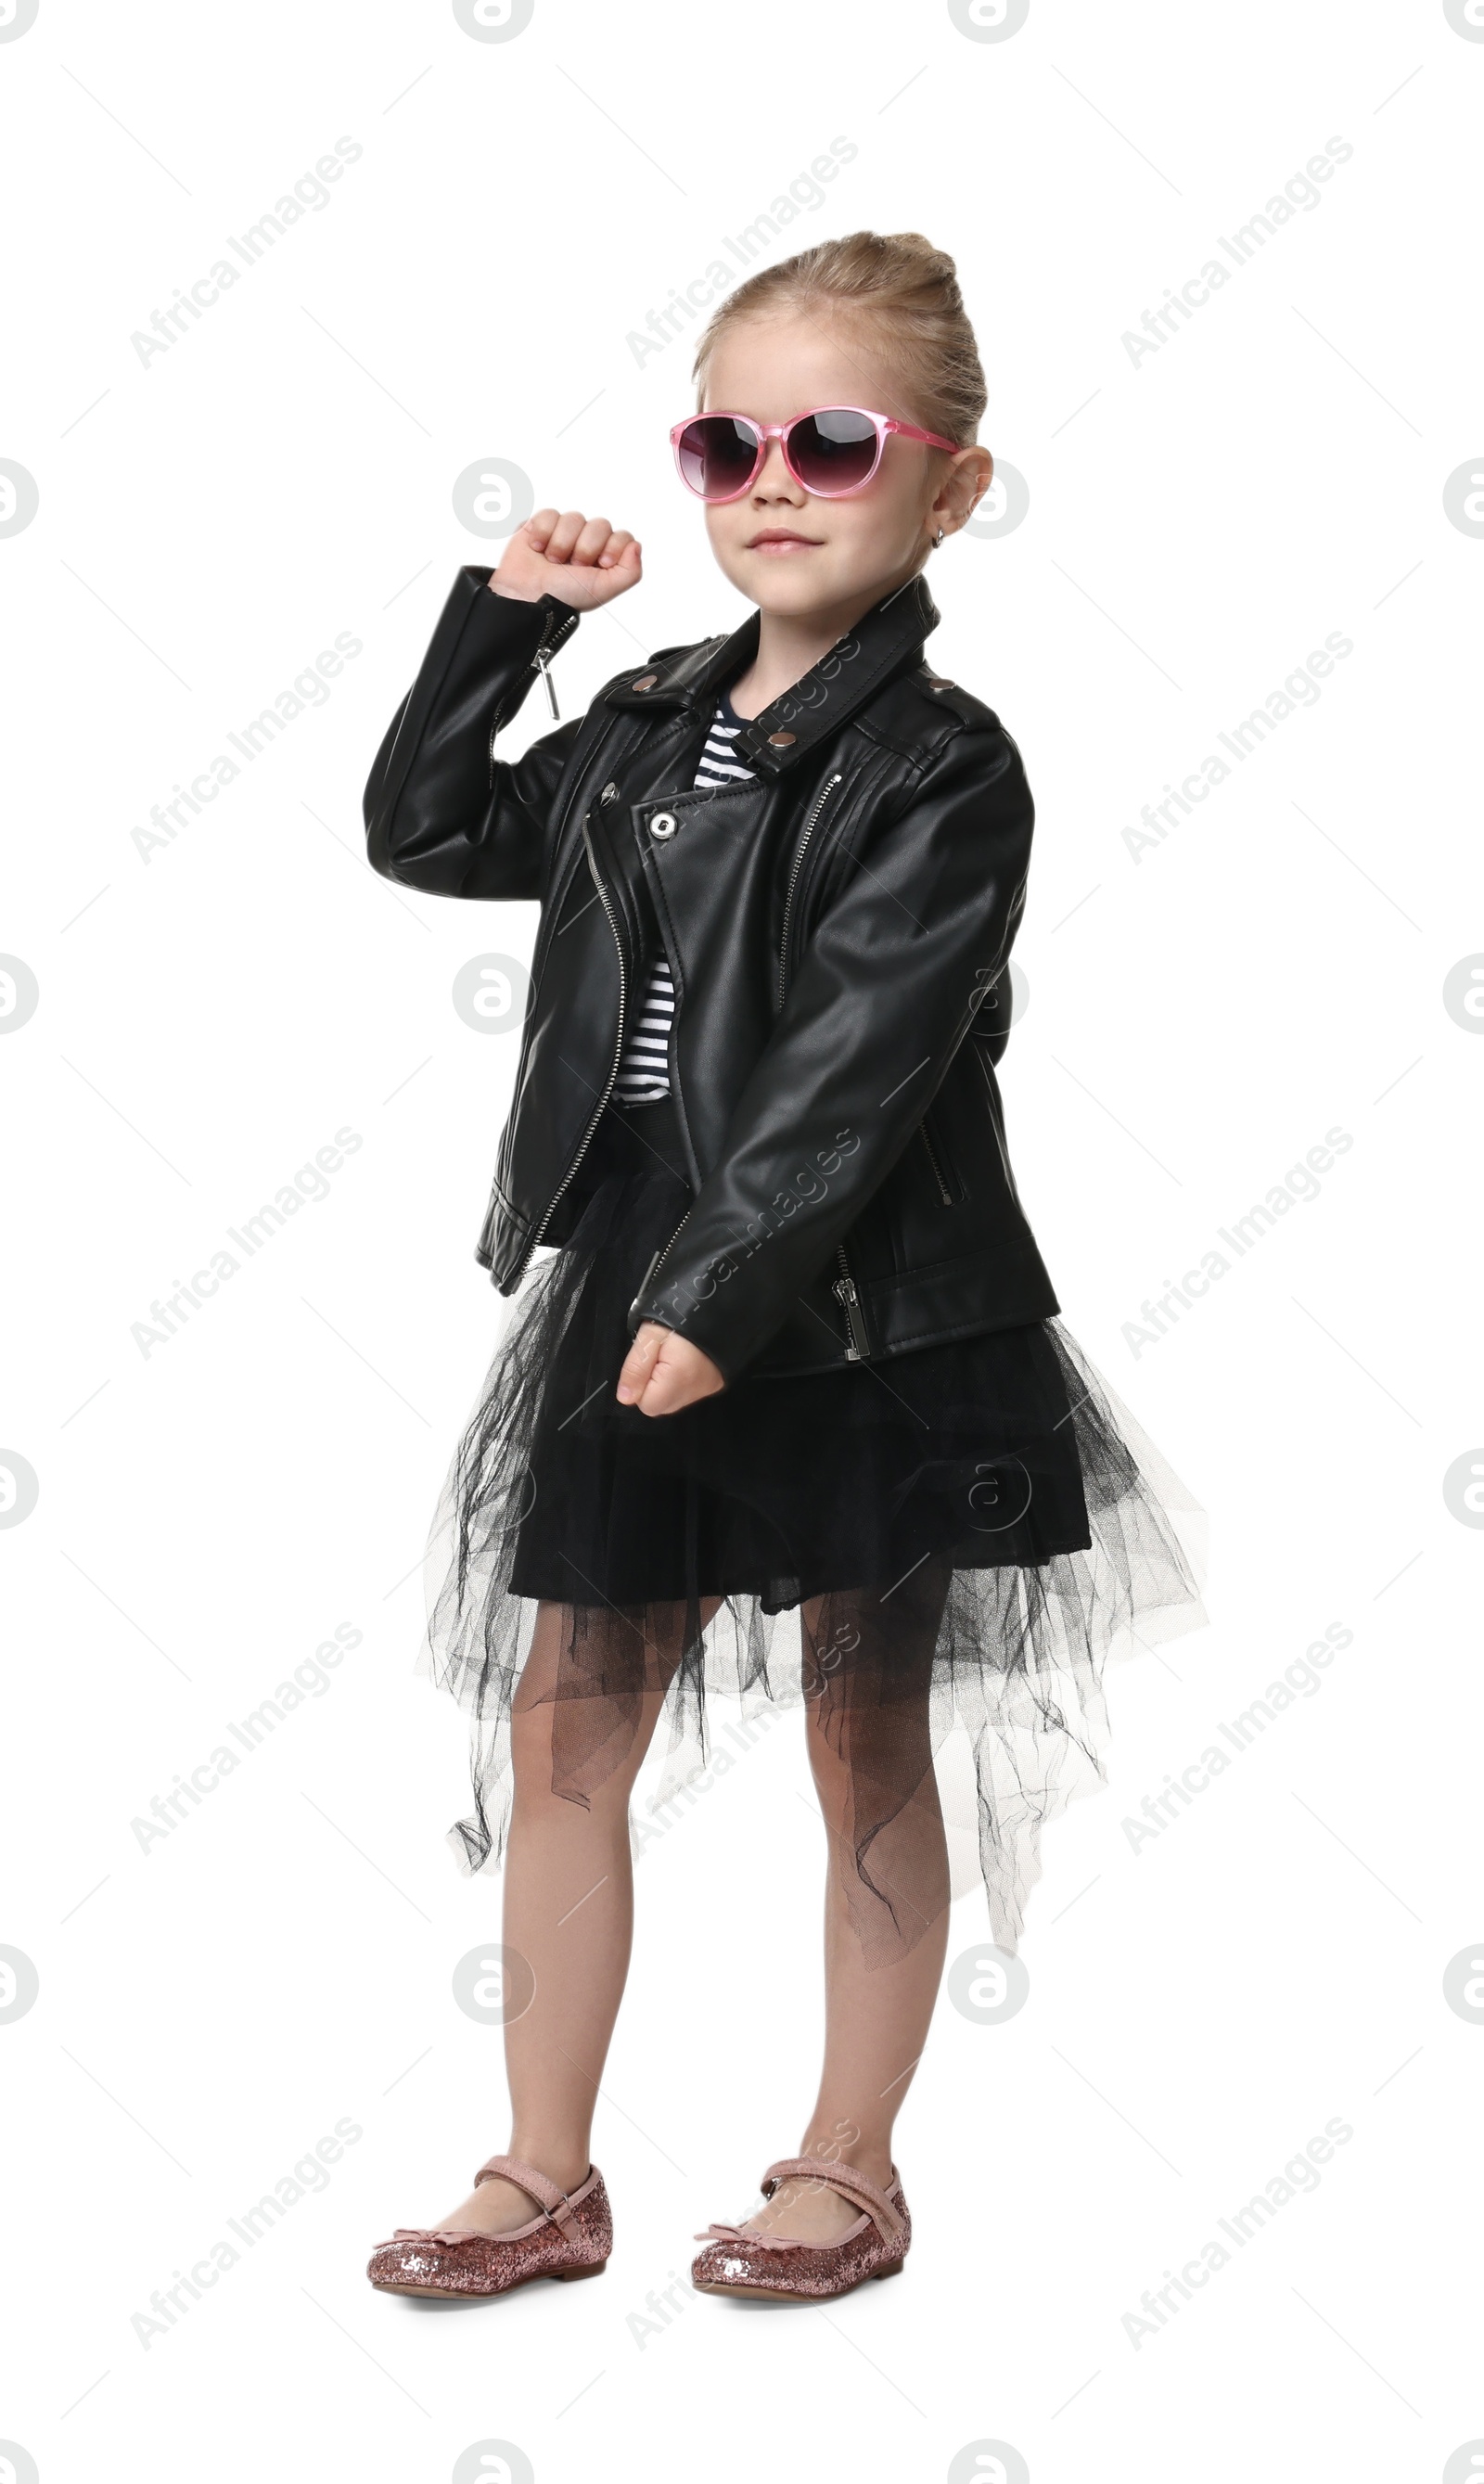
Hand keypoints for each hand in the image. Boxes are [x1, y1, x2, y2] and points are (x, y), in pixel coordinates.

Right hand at [490, 509, 641, 611]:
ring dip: (562, 543)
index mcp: (605, 558)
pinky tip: (537, 548)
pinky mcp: (542, 525)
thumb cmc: (563, 597)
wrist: (527, 595)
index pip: (622, 537)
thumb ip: (630, 572)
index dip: (612, 548)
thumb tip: (637, 546)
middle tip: (572, 566)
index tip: (600, 564)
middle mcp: (587, 543)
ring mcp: (565, 532)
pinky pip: (550, 514)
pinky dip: (542, 532)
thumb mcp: (603, 590)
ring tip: (552, 560)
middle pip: (600, 525)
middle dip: (586, 548)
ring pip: (575, 518)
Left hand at [616, 1320, 724, 1416]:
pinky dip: (683, 1382)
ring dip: (668, 1385)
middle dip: (654, 1387)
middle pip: (663, 1406)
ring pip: (676, 1400)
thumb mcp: (649, 1334)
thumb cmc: (678, 1313)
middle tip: (660, 1356)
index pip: (648, 1406)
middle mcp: (697, 1390)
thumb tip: (625, 1398)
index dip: (641, 1386)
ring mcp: (710, 1387)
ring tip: (673, 1356)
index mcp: (679, 1379)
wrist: (716, 1298)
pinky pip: (691, 1392)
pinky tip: (685, 1360)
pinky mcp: (717, 1383)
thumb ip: (635, 1368)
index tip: (648, 1361)